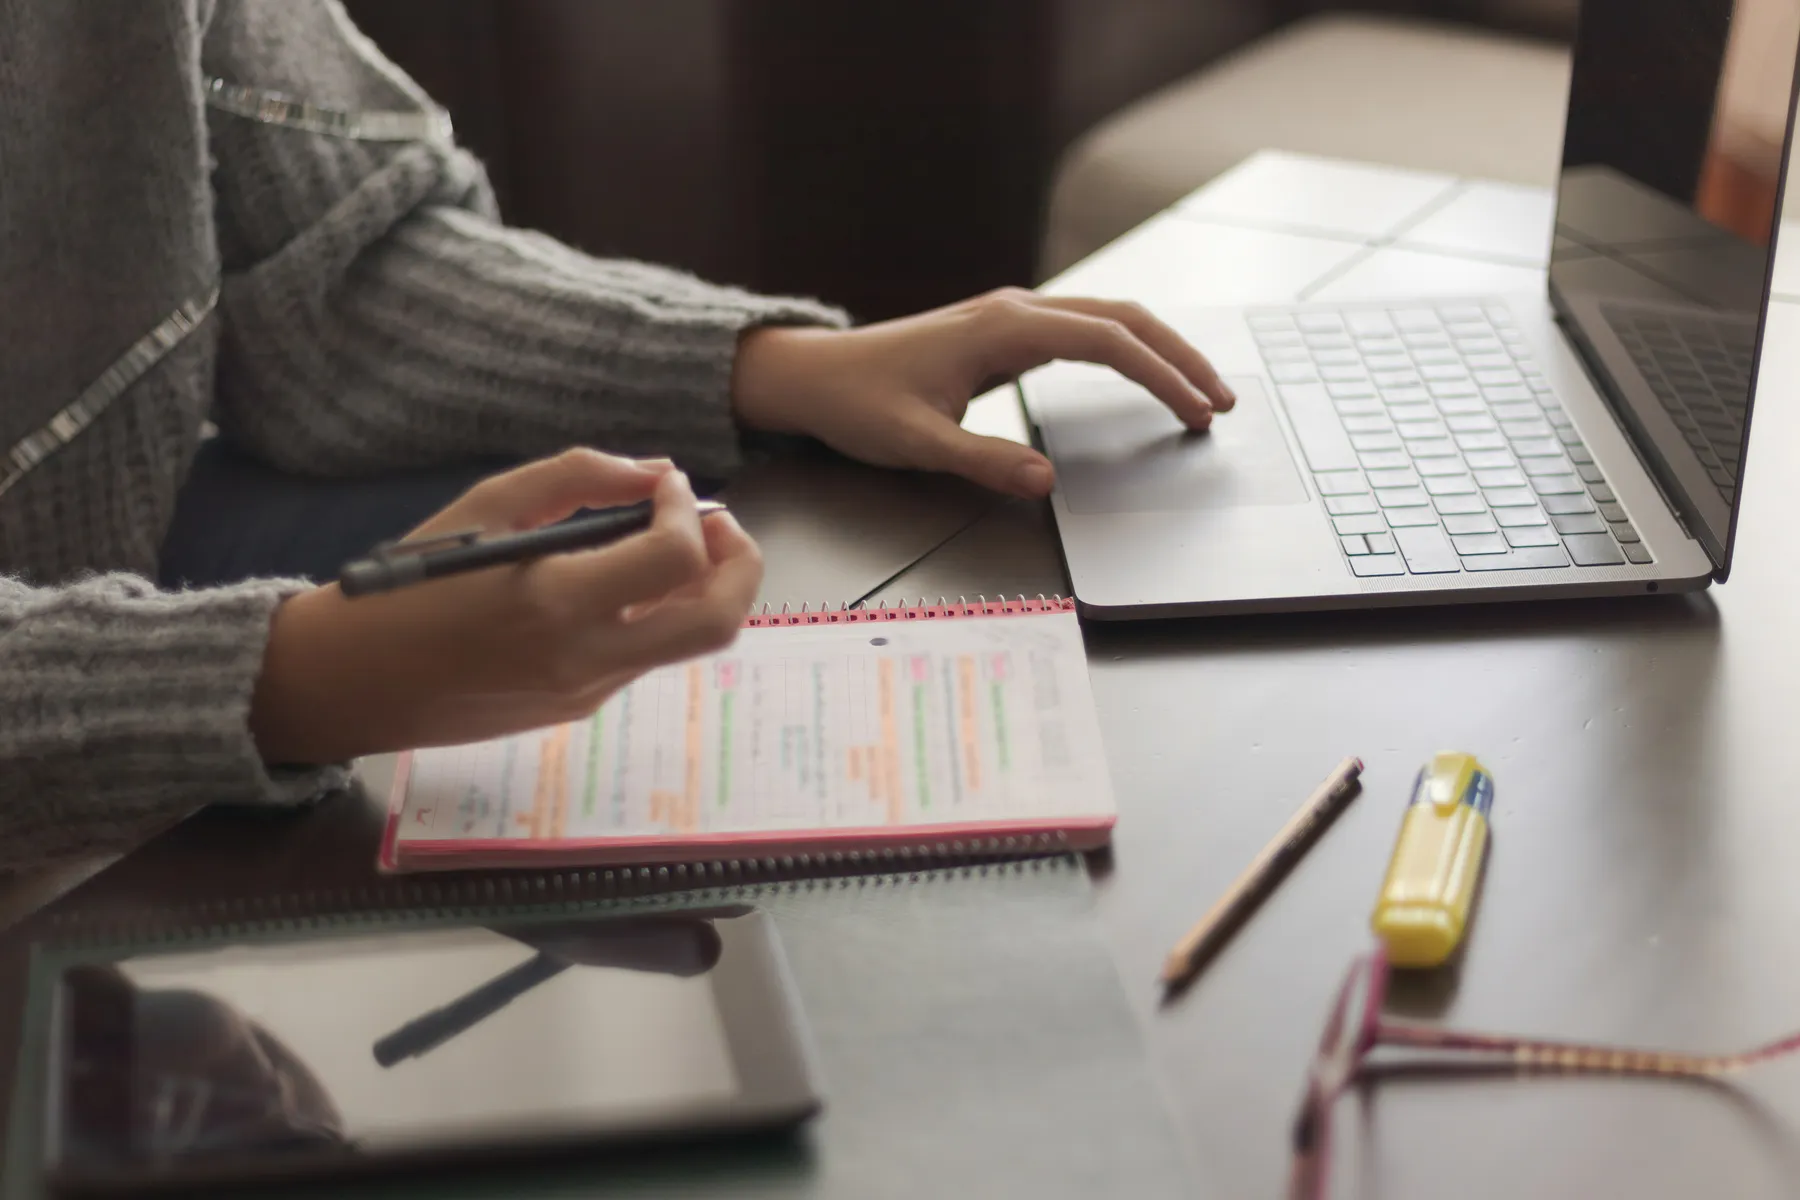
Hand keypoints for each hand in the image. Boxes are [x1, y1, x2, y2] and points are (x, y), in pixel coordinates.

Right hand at [249, 449, 761, 763]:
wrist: (350, 682)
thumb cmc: (410, 584)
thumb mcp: (484, 508)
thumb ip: (576, 479)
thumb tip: (656, 472)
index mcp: (555, 601)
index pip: (675, 559)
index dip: (689, 511)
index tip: (668, 486)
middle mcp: (584, 657)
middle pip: (717, 622)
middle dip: (741, 563)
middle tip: (718, 522)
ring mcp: (587, 692)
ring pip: (687, 642)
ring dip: (703, 587)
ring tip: (676, 542)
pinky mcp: (578, 709)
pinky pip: (644, 656)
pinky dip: (658, 612)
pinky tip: (625, 581)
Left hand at [730, 288, 1233, 497]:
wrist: (815, 375)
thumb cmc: (858, 404)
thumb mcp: (916, 443)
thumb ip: (983, 461)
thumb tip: (1047, 481)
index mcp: (1002, 328)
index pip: (1108, 342)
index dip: (1161, 375)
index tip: (1197, 410)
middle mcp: (1015, 310)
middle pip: (1124, 318)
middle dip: (1180, 357)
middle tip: (1224, 402)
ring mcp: (1013, 317)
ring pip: (1110, 319)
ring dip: (1161, 352)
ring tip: (1201, 394)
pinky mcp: (1007, 333)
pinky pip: (1086, 332)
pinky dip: (1129, 352)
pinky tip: (1148, 377)